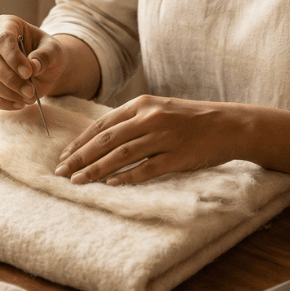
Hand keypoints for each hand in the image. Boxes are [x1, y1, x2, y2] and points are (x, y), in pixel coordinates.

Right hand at [0, 15, 66, 110]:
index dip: (13, 57)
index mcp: (5, 24)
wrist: (44, 67)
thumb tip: (32, 66)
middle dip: (11, 79)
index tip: (28, 72)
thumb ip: (44, 55)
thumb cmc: (47, 52)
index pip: (2, 38)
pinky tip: (20, 104)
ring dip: (7, 93)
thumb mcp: (54, 50)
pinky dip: (2, 103)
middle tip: (30, 91)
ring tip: (28, 98)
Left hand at [53, 94, 242, 185]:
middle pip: (106, 140)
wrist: (228, 124)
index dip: (80, 142)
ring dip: (96, 170)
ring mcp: (164, 137)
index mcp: (142, 104)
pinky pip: (146, 169)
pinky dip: (127, 177)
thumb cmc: (190, 118)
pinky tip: (111, 186)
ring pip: (121, 155)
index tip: (64, 156)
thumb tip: (101, 138)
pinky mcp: (177, 156)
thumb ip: (133, 120)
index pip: (102, 125)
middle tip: (62, 172)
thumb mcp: (159, 109)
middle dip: (80, 157)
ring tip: (78, 182)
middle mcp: (150, 118)